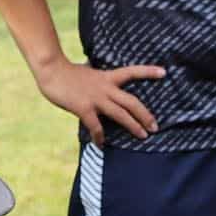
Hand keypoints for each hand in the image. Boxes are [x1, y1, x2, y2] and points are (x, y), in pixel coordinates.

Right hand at [35, 58, 165, 144]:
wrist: (52, 70)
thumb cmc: (66, 72)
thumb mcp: (88, 73)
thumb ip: (97, 80)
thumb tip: (101, 84)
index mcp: (107, 77)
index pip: (132, 72)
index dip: (148, 72)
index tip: (164, 73)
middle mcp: (105, 87)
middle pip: (132, 102)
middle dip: (145, 115)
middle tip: (155, 127)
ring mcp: (96, 98)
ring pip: (120, 114)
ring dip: (133, 126)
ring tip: (142, 136)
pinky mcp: (84, 107)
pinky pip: (96, 126)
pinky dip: (99, 136)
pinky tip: (101, 144)